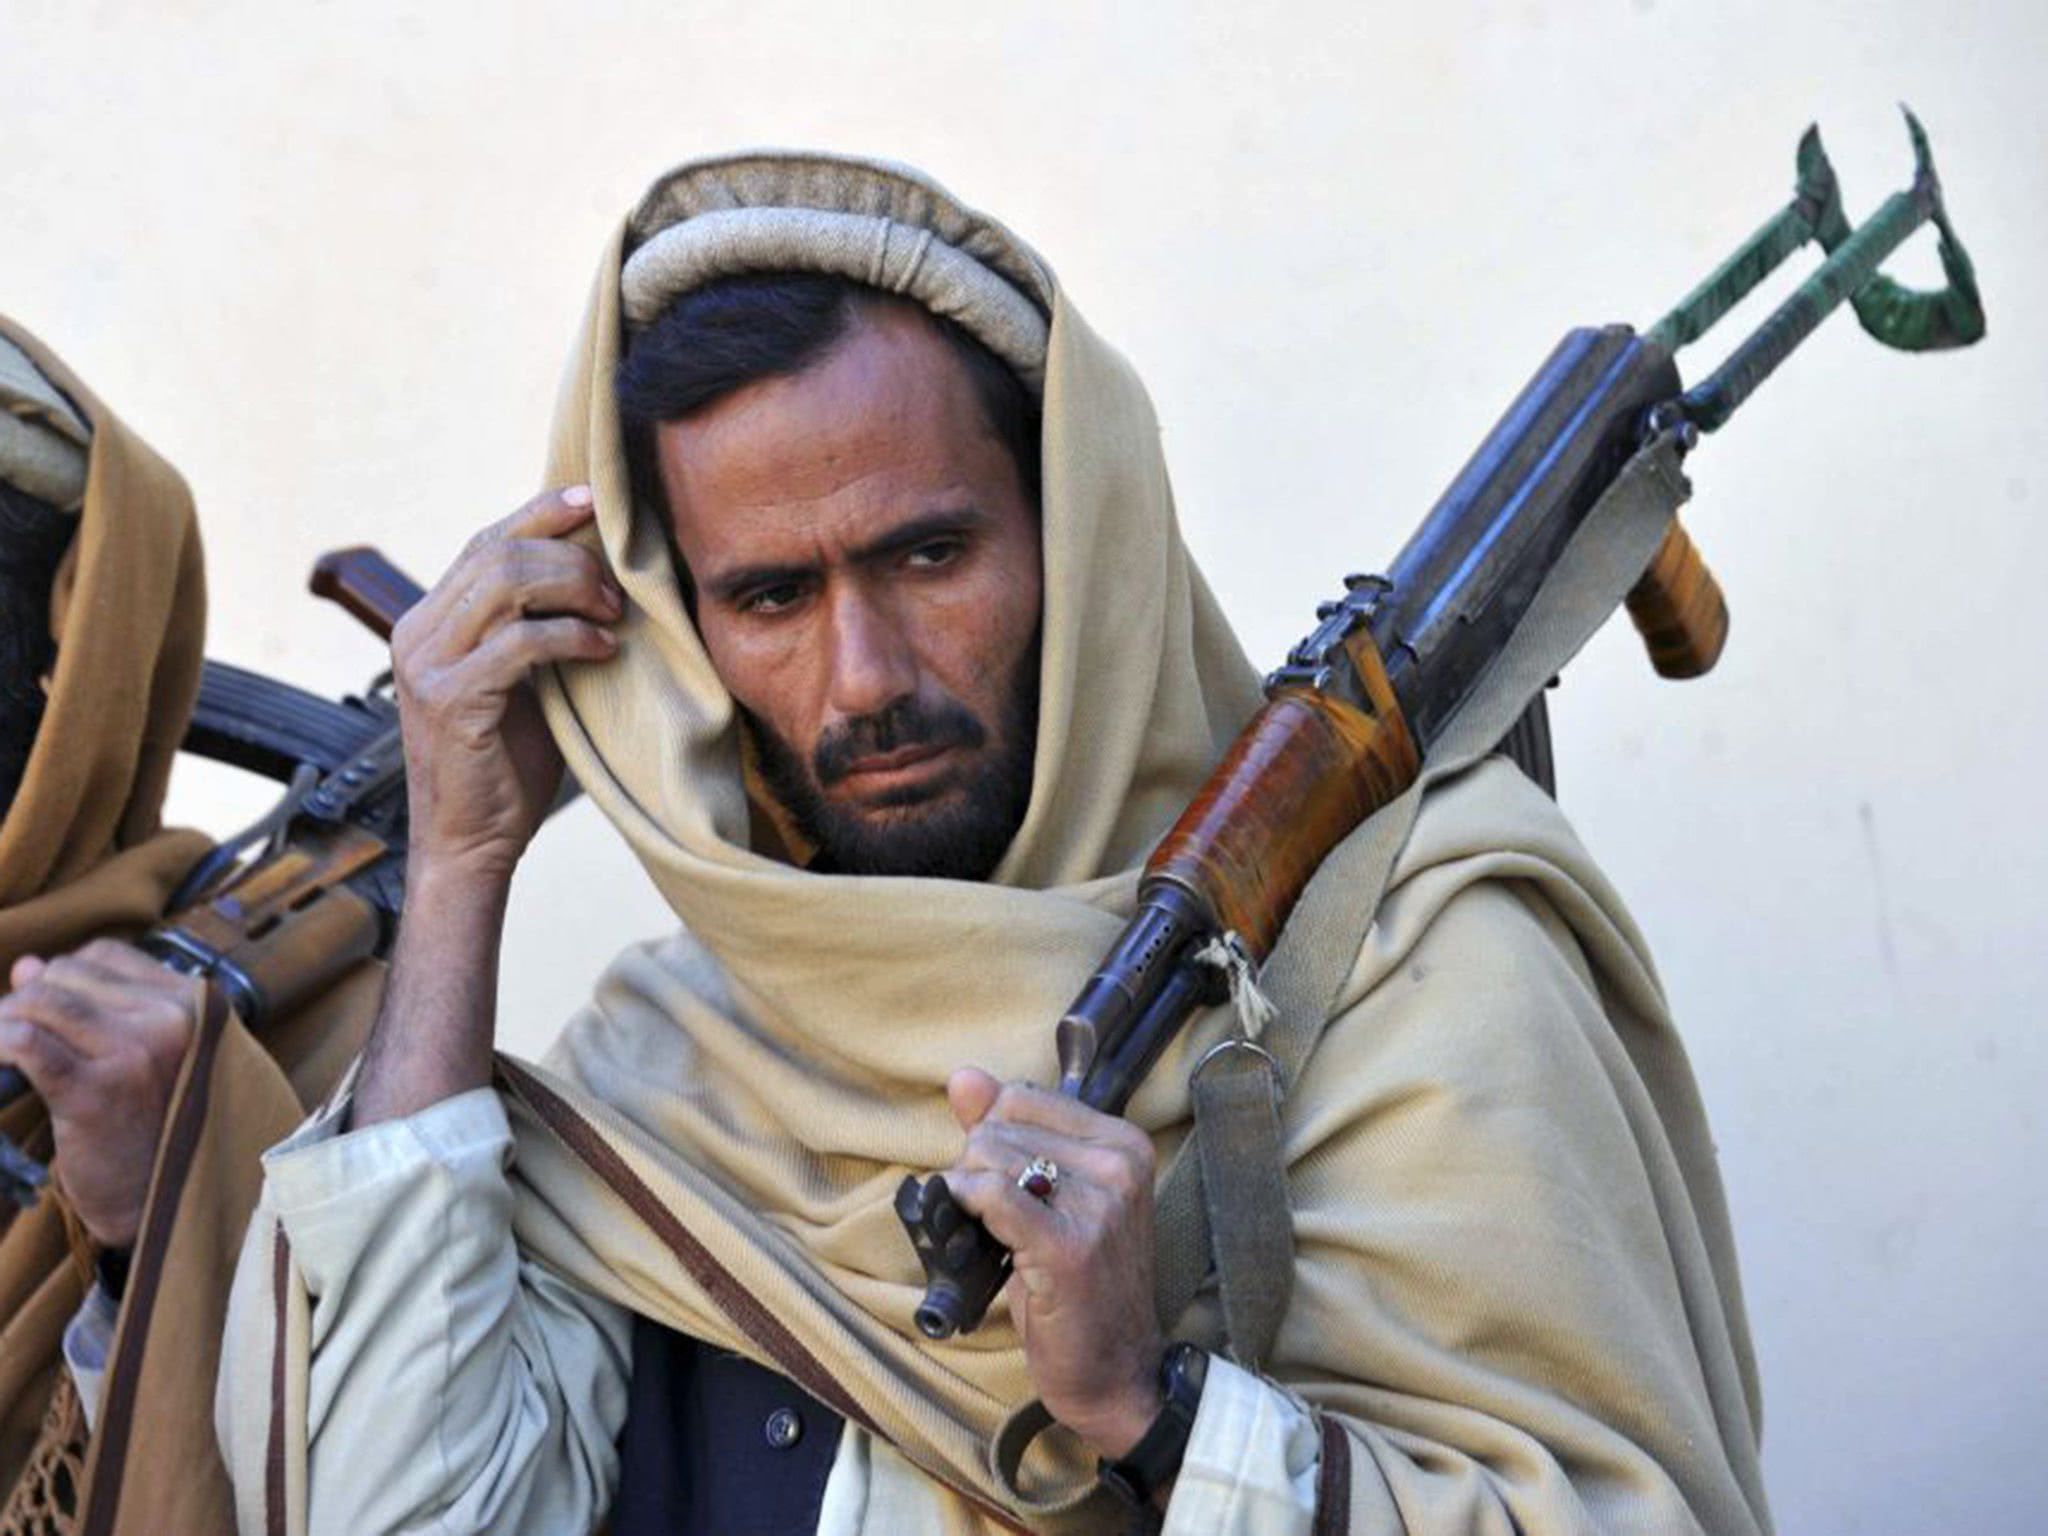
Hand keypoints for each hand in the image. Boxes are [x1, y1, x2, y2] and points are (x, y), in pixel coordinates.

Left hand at [0, 942, 201, 1248]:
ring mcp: (137, 1052)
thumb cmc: (150, 1131)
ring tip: (0, 1053)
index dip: (61, 977)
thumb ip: (91, 1005)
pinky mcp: (97, 1090)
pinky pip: (25, 1042)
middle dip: (27, 1002)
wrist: (160, 1205)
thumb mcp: (140, 1058)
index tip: (41, 1012)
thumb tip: (26, 966)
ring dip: (3, 1023)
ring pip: (39, 1003)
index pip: (106, 956)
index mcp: (194, 1006)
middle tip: (13, 1041)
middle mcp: (172, 1020)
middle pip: (67, 975)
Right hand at [390, 486, 620, 884]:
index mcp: (431, 621)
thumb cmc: (506, 765)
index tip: (593, 500)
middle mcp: (418, 632)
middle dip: (571, 558)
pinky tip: (603, 652)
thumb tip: (599, 576)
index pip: (485, 541)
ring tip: (612, 619)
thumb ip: (537, 628)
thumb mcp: (524, 682)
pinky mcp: (450, 698)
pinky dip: (572, 637)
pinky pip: (520, 641)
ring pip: (505, 581)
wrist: (470, 844)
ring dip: (573, 589)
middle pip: (499, 550)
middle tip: (617, 593)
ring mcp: (427, 663)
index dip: (539, 512)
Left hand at [939, 1068, 1166, 1460]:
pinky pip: (991, 1196)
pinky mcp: (1069, 1247)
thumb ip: (1008, 1130)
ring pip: (988, 1158)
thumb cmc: (1081, 1286)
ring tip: (998, 1237)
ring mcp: (1099, 1205)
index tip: (1008, 1184)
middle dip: (978, 1169)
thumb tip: (963, 1077)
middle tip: (1000, 1221)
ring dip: (971, 1196)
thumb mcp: (1051, 1196)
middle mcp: (1119, 1164)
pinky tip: (972, 1233)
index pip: (1020, 1096)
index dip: (993, 1138)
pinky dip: (967, 1206)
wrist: (1116, 1371)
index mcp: (1123, 1142)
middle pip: (999, 1126)